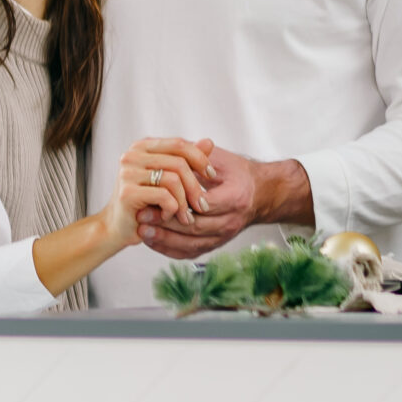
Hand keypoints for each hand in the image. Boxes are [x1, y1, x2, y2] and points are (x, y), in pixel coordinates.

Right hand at [107, 137, 215, 236]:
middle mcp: (132, 155)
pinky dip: (172, 209)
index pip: (179, 144)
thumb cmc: (144, 203)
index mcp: (142, 147)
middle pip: (179, 163)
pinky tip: (167, 217)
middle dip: (195, 186)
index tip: (211, 176)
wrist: (117, 228)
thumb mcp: (167, 179)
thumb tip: (209, 142)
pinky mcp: (127, 192)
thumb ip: (186, 160)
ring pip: (173, 180)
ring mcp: (127, 173)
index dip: (199, 159)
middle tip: (201, 205)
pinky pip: (164, 196)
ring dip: (184, 202)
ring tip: (184, 216)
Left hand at [137, 147, 312, 259]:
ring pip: (192, 243)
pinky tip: (152, 241)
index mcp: (235, 197)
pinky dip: (170, 249)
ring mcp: (224, 236)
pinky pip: (191, 252)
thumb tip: (173, 149)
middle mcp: (231, 220)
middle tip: (142, 215)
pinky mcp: (215, 244)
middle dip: (166, 223)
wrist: (258, 194)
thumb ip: (199, 158)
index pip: (205, 204)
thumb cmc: (237, 173)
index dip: (180, 202)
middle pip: (196, 227)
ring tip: (142, 230)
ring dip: (164, 239)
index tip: (158, 196)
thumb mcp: (221, 160)